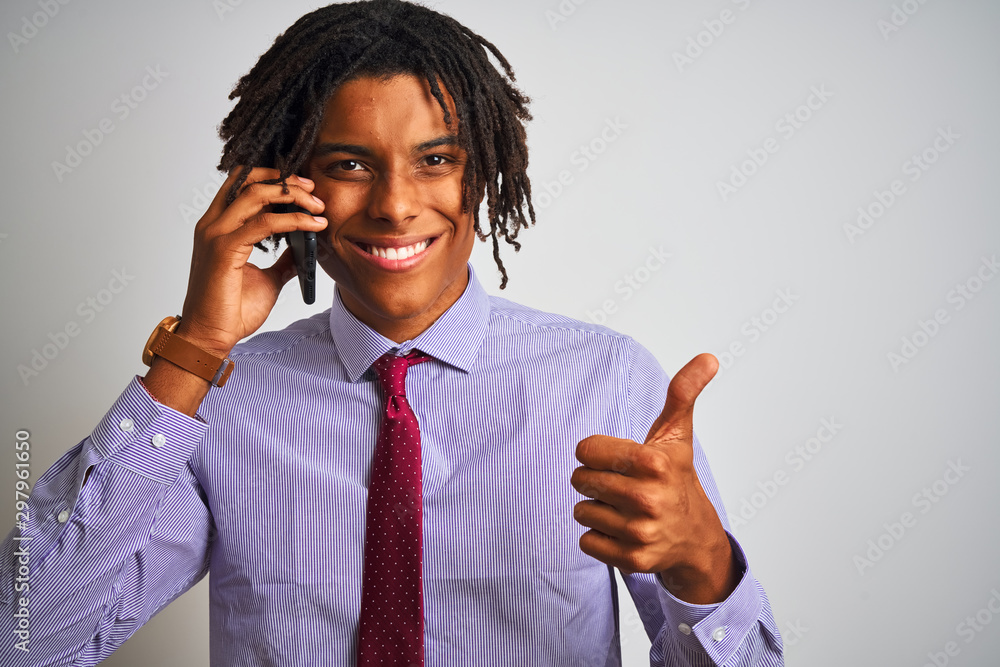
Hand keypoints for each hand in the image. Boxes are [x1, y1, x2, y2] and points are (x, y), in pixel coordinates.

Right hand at [177, 167, 327, 356]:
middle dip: (284, 180)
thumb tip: (303, 252)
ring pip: (257, 194)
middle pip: (248, 179)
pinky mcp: (225, 249)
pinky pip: (265, 223)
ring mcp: (216, 234)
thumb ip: (283, 261)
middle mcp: (213, 224)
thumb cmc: (231, 310)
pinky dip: (293, 220)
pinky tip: (313, 224)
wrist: (211, 336)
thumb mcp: (267, 279)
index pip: (241, 183)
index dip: (272, 177)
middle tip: (313, 188)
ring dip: (292, 195)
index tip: (303, 186)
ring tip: (318, 206)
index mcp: (218, 226)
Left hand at [570, 353, 738, 604]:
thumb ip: (683, 393)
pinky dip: (598, 536)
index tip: (618, 459)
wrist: (695, 537)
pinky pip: (586, 541)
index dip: (596, 453)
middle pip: (581, 480)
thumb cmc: (677, 477)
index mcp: (654, 463)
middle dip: (595, 480)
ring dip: (597, 509)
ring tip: (625, 508)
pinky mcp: (632, 560)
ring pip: (581, 511)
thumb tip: (708, 358)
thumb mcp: (677, 434)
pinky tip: (623, 530)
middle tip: (621, 484)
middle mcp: (649, 499)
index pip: (585, 450)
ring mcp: (641, 532)